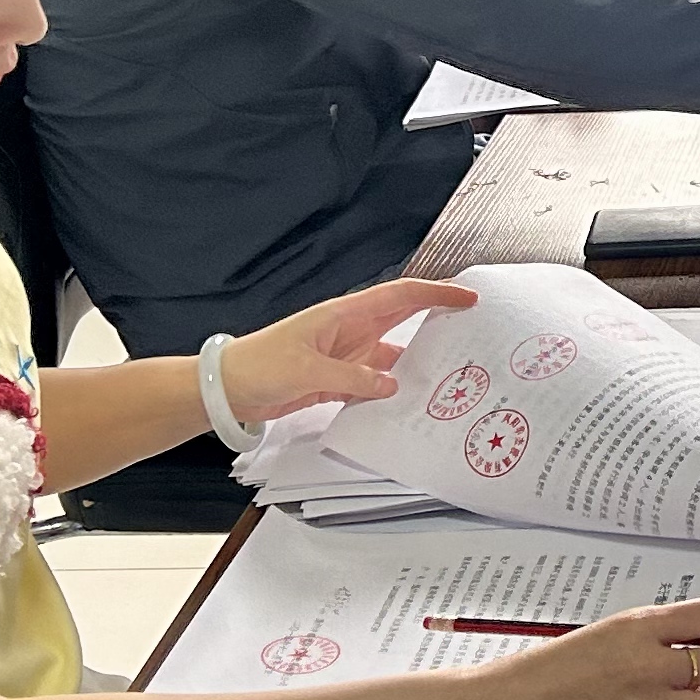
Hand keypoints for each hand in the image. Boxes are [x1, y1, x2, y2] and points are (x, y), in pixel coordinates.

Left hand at [221, 276, 474, 426]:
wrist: (227, 388)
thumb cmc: (260, 364)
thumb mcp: (307, 370)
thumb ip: (352, 378)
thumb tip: (391, 385)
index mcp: (345, 315)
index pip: (400, 296)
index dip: (436, 293)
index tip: (467, 297)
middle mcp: (351, 331)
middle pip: (403, 322)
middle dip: (437, 324)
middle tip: (472, 336)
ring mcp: (346, 356)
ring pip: (392, 358)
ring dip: (415, 368)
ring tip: (444, 382)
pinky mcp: (337, 380)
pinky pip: (373, 384)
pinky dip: (389, 393)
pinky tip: (405, 406)